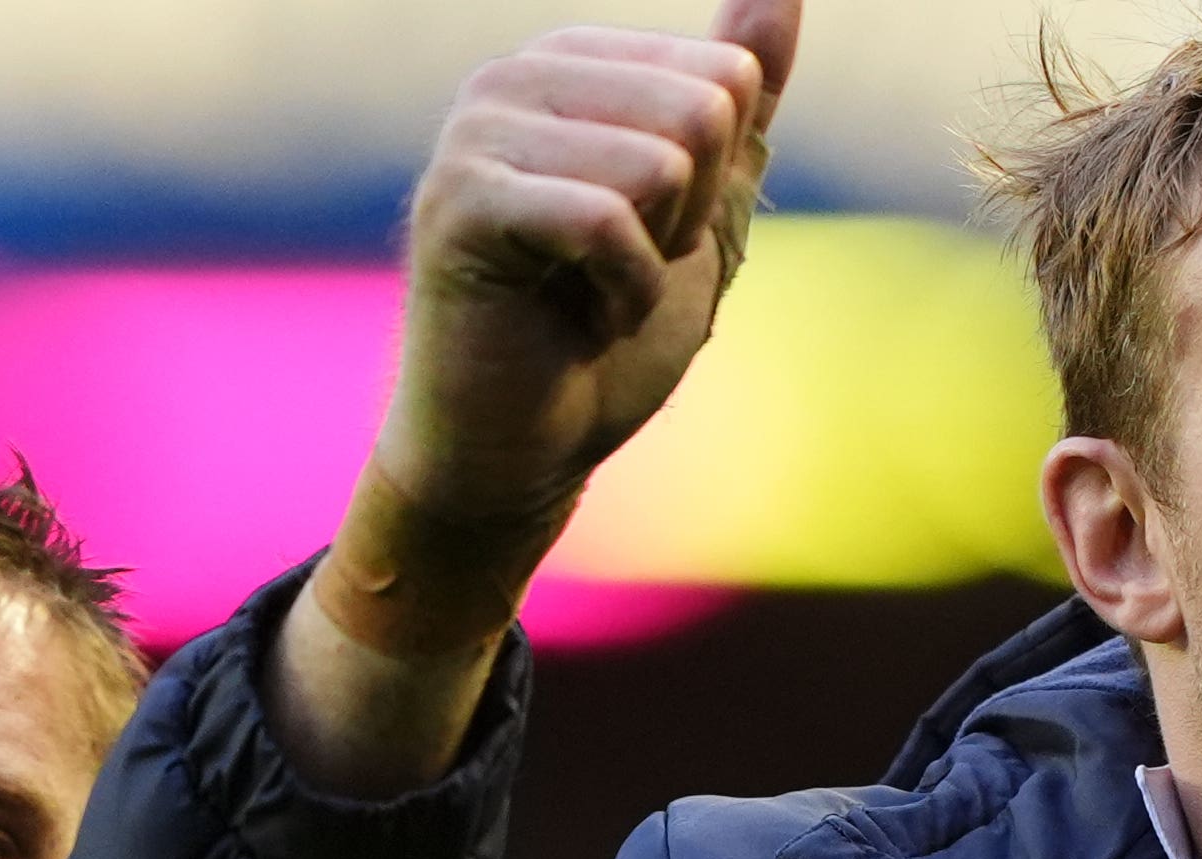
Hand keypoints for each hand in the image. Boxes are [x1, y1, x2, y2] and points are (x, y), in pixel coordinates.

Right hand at [276, 0, 799, 796]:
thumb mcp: (703, 211)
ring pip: (660, 162)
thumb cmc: (604, 338)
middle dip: (691, 218)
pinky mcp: (461, 201)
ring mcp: (477, 132)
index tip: (650, 235)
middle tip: (622, 272)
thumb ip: (739, 103)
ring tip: (591, 292)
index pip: (728, 79)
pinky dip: (622, 293)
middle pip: (702, 110)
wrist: (524, 448)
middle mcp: (514, 78)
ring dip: (654, 259)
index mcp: (572, 66)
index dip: (719, 185)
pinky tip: (576, 317)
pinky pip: (608, 222)